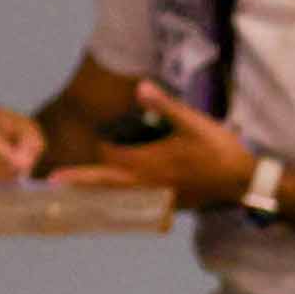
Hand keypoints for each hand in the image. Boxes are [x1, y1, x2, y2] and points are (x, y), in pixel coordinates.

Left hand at [68, 78, 255, 202]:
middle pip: (104, 183)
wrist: (243, 180)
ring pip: (118, 198)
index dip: (90, 154)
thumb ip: (165, 105)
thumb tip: (140, 86)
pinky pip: (136, 206)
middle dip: (79, 181)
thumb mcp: (193, 122)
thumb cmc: (218, 149)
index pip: (108, 159)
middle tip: (52, 181)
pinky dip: (119, 204)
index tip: (68, 154)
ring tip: (72, 195)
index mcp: (148, 163)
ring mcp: (156, 197)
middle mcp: (147, 183)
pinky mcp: (168, 205)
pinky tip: (112, 203)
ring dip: (95, 195)